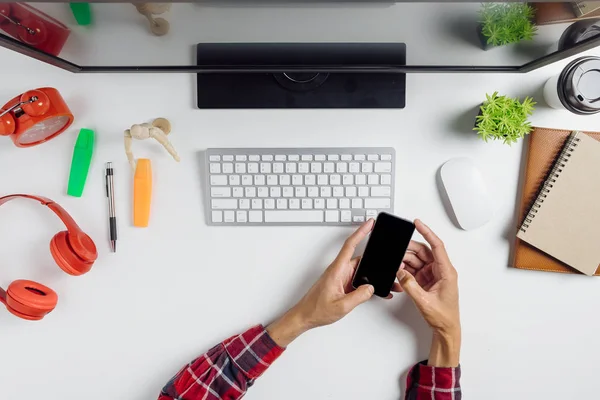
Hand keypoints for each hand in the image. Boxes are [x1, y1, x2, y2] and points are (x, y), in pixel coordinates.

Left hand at [267, 219, 375, 346]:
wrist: (305, 316)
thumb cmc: (316, 309)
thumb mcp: (342, 306)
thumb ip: (359, 296)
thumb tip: (371, 287)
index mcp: (337, 270)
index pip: (350, 245)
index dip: (361, 232)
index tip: (370, 223)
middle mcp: (339, 270)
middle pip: (361, 259)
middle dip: (376, 259)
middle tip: (389, 259)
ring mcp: (341, 277)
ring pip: (361, 271)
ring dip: (373, 275)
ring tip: (386, 282)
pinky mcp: (342, 284)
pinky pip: (358, 280)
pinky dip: (367, 284)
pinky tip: (376, 291)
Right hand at [395, 219, 460, 366]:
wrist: (446, 329)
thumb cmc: (443, 317)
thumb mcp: (424, 301)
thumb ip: (410, 286)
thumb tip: (400, 272)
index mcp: (446, 272)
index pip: (437, 246)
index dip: (427, 232)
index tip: (417, 223)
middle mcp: (441, 270)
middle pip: (423, 251)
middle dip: (408, 250)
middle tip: (396, 251)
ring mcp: (434, 275)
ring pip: (417, 260)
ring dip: (405, 261)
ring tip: (395, 264)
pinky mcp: (427, 280)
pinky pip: (415, 269)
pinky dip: (406, 270)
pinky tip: (399, 272)